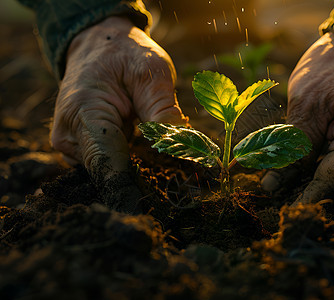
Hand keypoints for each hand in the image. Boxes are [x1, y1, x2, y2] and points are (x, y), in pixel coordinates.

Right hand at [51, 16, 185, 212]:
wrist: (97, 45)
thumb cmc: (125, 55)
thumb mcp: (152, 72)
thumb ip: (162, 111)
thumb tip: (179, 148)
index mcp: (83, 112)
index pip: (109, 163)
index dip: (136, 187)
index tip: (161, 207)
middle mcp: (69, 136)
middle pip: (112, 172)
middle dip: (148, 176)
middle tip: (186, 179)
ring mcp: (72, 146)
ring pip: (113, 171)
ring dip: (142, 168)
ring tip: (169, 159)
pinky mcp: (81, 150)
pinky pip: (111, 164)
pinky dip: (133, 162)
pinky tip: (150, 153)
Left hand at [265, 33, 333, 204]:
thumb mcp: (308, 102)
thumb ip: (294, 147)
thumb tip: (272, 186)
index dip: (307, 198)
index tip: (282, 210)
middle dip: (303, 190)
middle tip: (269, 193)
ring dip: (309, 179)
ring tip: (276, 179)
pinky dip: (320, 167)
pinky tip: (296, 167)